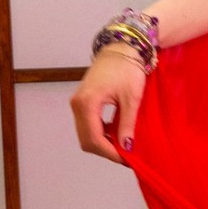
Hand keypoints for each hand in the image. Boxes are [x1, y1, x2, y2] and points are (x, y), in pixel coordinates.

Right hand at [70, 47, 146, 164]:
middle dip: (105, 151)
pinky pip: (86, 125)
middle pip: (86, 140)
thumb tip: (127, 147)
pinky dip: (99, 134)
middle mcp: (77, 104)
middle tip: (126, 156)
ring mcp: (77, 103)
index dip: (110, 153)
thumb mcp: (131, 99)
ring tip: (122, 146)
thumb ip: (127, 124)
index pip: (94, 139)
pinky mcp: (81, 102)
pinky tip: (115, 135)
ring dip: (102, 144)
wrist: (121, 49)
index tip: (127, 159)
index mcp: (87, 103)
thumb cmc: (128, 69)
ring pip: (85, 134)